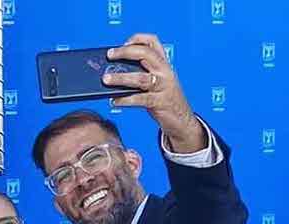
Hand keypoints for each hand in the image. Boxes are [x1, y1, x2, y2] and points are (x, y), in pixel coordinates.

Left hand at [103, 33, 206, 153]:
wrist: (182, 120)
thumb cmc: (165, 100)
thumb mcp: (157, 82)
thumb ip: (142, 74)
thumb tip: (115, 72)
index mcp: (164, 64)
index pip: (152, 42)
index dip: (137, 39)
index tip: (123, 44)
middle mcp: (164, 71)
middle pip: (145, 54)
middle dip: (125, 52)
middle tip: (110, 56)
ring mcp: (163, 86)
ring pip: (140, 78)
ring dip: (121, 78)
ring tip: (106, 79)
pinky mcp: (159, 102)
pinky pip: (140, 99)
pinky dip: (125, 100)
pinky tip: (114, 100)